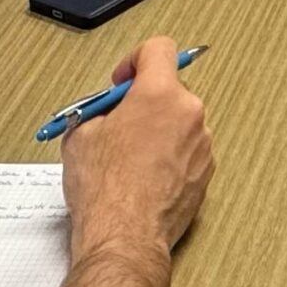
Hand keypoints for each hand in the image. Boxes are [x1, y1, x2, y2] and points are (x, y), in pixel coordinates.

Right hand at [61, 35, 213, 257]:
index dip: (135, 60)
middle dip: (143, 102)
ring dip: (157, 131)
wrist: (124, 237)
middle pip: (169, 89)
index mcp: (159, 94)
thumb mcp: (80, 136)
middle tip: (118, 124)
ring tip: (128, 159)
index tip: (122, 81)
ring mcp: (202, 144)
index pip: (159, 49)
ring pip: (178, 123)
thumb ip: (97, 112)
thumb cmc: (104, 190)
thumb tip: (102, 115)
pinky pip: (187, 151)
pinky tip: (144, 177)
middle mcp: (188, 113)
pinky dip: (169, 157)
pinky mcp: (206, 172)